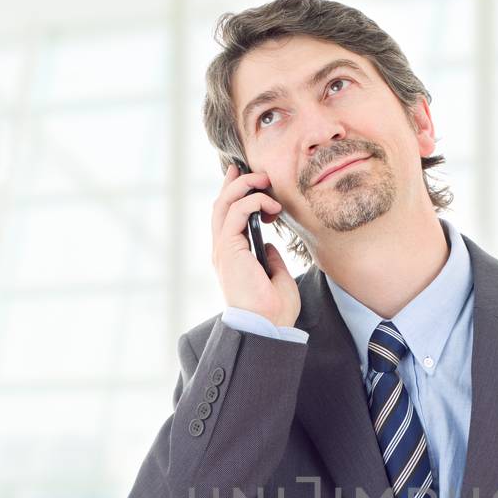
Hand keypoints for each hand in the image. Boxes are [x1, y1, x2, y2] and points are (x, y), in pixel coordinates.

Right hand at [211, 163, 299, 328]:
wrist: (267, 325)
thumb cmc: (273, 309)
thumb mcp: (275, 277)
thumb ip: (269, 259)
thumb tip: (269, 246)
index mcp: (232, 257)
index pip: (227, 218)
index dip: (234, 194)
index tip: (247, 178)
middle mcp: (223, 251)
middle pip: (221, 206)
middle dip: (236, 183)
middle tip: (256, 172)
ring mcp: (223, 249)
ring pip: (225, 204)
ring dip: (245, 187)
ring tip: (265, 182)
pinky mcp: (228, 249)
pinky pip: (237, 213)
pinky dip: (253, 202)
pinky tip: (271, 206)